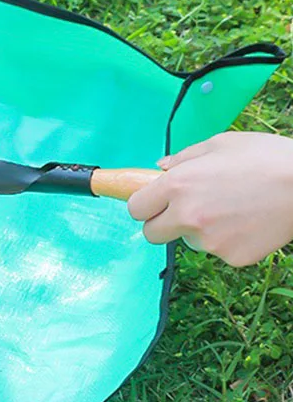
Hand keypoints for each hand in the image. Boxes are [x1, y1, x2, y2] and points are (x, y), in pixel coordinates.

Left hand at [127, 131, 292, 265]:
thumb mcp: (221, 144)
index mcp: (177, 185)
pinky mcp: (231, 257)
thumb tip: (159, 168)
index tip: (154, 203)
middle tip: (186, 210)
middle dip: (162, 224)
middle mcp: (187, 216)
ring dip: (200, 229)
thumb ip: (184, 158)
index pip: (135, 209)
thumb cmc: (267, 157)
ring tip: (233, 207)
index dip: (144, 205)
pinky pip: (218, 250)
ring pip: (189, 241)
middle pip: (151, 234)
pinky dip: (228, 239)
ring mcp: (209, 240)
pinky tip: (249, 221)